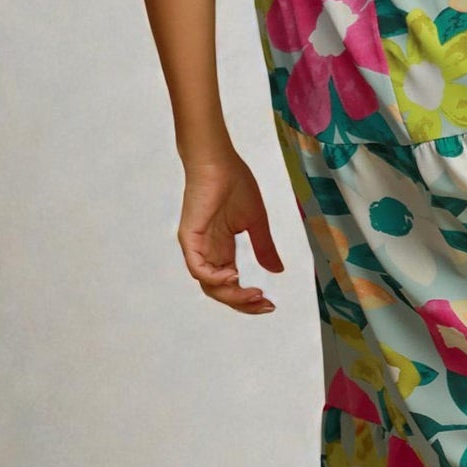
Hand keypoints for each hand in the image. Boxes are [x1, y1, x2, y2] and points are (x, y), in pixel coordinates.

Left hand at [177, 149, 284, 312]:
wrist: (219, 162)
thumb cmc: (235, 184)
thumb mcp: (256, 223)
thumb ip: (264, 247)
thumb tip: (277, 271)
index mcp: (221, 251)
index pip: (231, 286)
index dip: (248, 299)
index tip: (270, 304)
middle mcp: (207, 254)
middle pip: (221, 292)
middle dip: (243, 303)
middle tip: (265, 304)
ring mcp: (197, 248)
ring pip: (209, 286)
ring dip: (232, 295)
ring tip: (254, 294)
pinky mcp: (189, 239)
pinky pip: (198, 269)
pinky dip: (214, 279)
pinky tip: (234, 278)